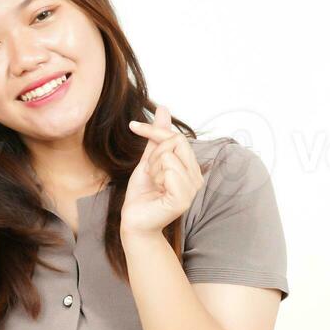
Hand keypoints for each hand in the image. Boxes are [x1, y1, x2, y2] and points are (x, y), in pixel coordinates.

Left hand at [121, 104, 202, 235]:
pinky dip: (156, 177)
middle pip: (176, 141)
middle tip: (149, 173)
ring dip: (153, 168)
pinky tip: (156, 191)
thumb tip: (164, 108)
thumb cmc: (142, 194)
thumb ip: (157, 136)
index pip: (177, 136)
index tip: (132, 126)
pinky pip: (169, 170)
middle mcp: (196, 178)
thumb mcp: (148, 159)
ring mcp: (192, 189)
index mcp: (191, 169)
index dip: (154, 129)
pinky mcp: (183, 199)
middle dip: (154, 154)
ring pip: (169, 155)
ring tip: (154, 184)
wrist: (134, 220)